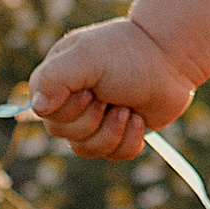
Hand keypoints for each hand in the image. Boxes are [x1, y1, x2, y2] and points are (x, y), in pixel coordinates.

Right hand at [30, 14, 195, 161]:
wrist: (172, 57)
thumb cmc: (128, 53)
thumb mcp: (88, 57)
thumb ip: (56, 78)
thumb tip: (37, 106)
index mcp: (56, 80)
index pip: (47, 115)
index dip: (71, 110)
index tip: (91, 89)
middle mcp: (71, 101)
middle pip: (65, 135)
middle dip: (94, 120)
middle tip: (112, 96)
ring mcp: (95, 119)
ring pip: (87, 150)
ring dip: (113, 131)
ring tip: (128, 108)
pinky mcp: (118, 132)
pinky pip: (114, 155)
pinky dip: (130, 140)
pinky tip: (139, 118)